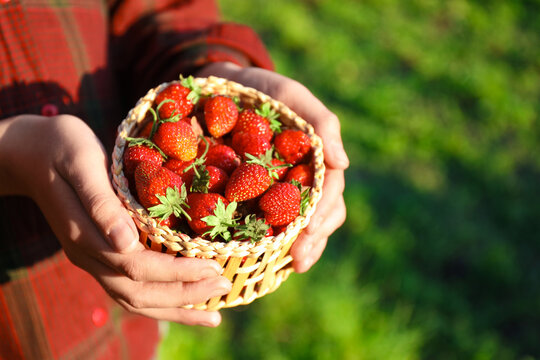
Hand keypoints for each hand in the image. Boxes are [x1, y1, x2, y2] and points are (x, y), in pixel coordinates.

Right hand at [0, 114, 230, 325]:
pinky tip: (183, 300)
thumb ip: (102, 204)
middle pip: (138, 293)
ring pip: (132, 299)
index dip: (177, 273)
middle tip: (224, 288)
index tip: (213, 269)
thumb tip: (127, 243)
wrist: (30, 152)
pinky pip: (128, 288)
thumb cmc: (61, 147)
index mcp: (86, 235)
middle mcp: (89, 255)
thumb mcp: (82, 164)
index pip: (137, 267)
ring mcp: (92, 258)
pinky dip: (158, 300)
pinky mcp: (99, 254)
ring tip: (212, 314)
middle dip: (183, 296)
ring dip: (173, 308)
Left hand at [198, 62, 348, 272]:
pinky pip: (261, 223)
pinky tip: (260, 258)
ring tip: (288, 266)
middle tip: (298, 260)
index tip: (309, 233)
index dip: (323, 214)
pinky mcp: (248, 196)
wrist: (217, 87)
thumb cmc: (260, 89)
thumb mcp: (290, 94)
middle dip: (312, 241)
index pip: (329, 192)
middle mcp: (299, 179)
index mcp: (314, 160)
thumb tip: (344, 163)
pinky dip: (266, 241)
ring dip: (297, 247)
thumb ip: (321, 122)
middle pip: (318, 216)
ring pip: (296, 225)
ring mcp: (276, 190)